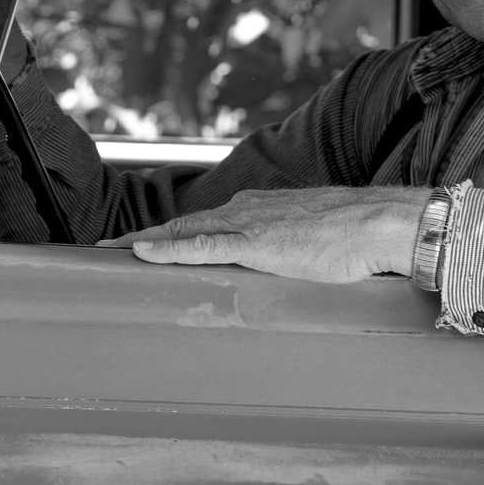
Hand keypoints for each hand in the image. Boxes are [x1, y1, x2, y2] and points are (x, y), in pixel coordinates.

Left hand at [105, 186, 435, 283]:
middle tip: (103, 249)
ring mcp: (247, 226)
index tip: (137, 246)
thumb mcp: (309, 243)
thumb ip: (287, 254)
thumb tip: (282, 272)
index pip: (201, 225)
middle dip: (143, 238)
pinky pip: (202, 247)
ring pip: (183, 233)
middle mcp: (244, 212)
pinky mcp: (255, 244)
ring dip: (145, 243)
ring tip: (109, 252)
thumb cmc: (354, 237)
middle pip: (181, 226)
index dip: (167, 236)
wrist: (379, 224)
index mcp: (257, 212)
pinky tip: (142, 253)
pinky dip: (169, 250)